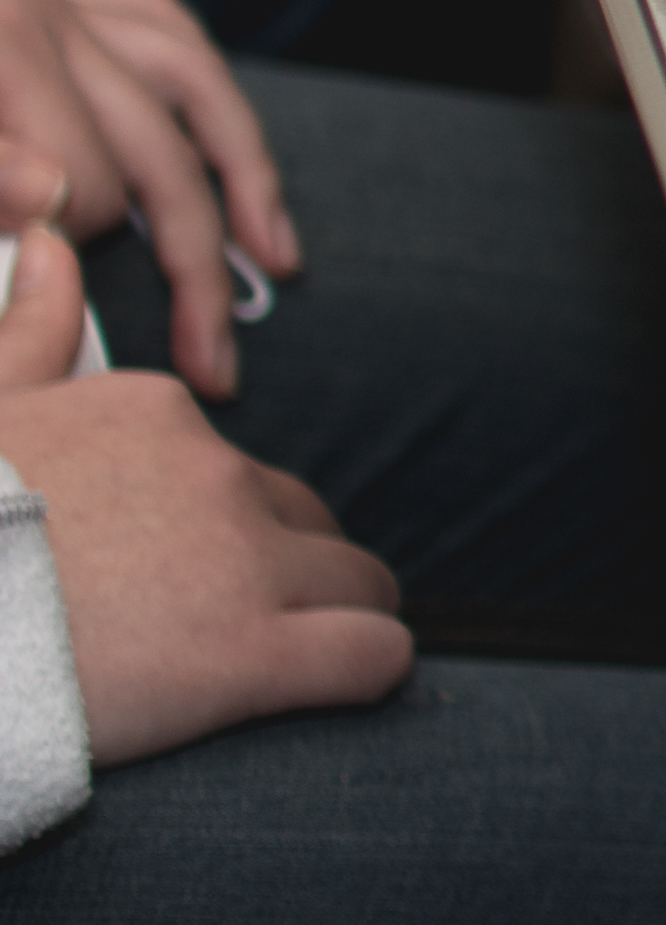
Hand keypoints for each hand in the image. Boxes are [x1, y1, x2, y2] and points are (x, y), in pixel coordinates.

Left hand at [0, 0, 297, 398]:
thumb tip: (55, 201)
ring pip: (190, 86)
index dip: (74, 251)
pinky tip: (227, 153)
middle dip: (186, 262)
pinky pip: (164, 30)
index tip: (62, 315)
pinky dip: (208, 94)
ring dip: (237, 181)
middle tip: (210, 362)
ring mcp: (56, 0)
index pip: (77, 178)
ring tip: (271, 262)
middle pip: (147, 148)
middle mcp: (32, 13)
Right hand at [0, 224, 406, 765]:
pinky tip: (337, 687)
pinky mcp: (253, 659)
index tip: (175, 575)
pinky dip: (368, 671)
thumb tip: (51, 237)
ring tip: (292, 665)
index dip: (224, 528)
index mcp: (153, 416)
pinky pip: (371, 656)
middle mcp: (214, 474)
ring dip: (339, 617)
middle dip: (290, 572)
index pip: (240, 469)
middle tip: (235, 627)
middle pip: (309, 524)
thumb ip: (24, 329)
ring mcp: (241, 565)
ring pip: (359, 583)